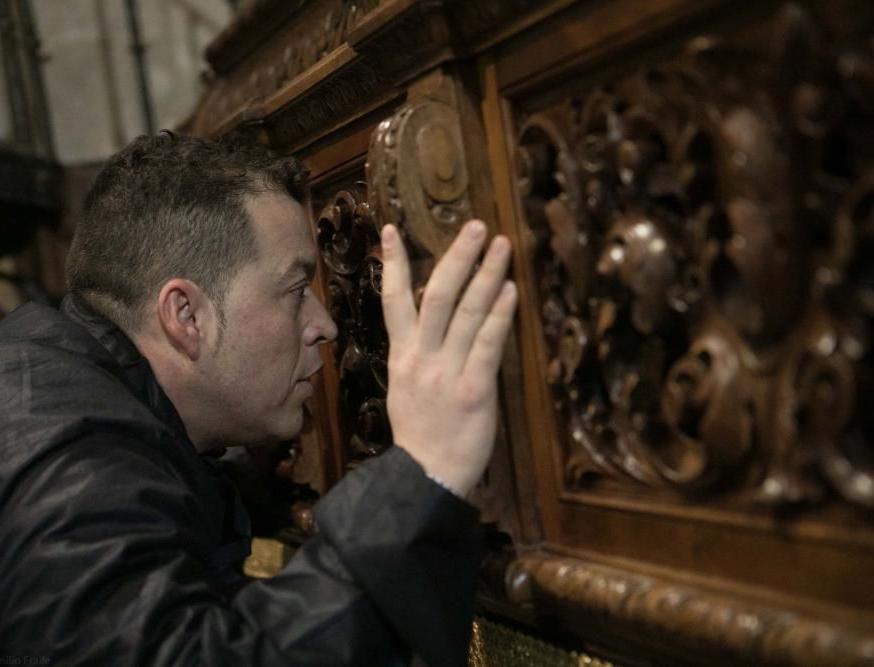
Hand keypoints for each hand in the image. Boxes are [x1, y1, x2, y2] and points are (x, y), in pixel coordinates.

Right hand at [380, 219, 517, 495]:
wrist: (427, 476)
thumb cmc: (421, 435)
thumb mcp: (406, 389)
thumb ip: (420, 356)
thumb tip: (438, 326)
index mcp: (401, 357)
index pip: (392, 301)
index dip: (391, 264)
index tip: (390, 230)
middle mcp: (421, 358)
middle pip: (435, 295)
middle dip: (457, 257)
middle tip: (476, 226)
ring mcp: (446, 372)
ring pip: (465, 312)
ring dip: (486, 274)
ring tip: (502, 245)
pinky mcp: (473, 388)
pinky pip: (487, 343)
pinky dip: (500, 314)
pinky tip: (512, 290)